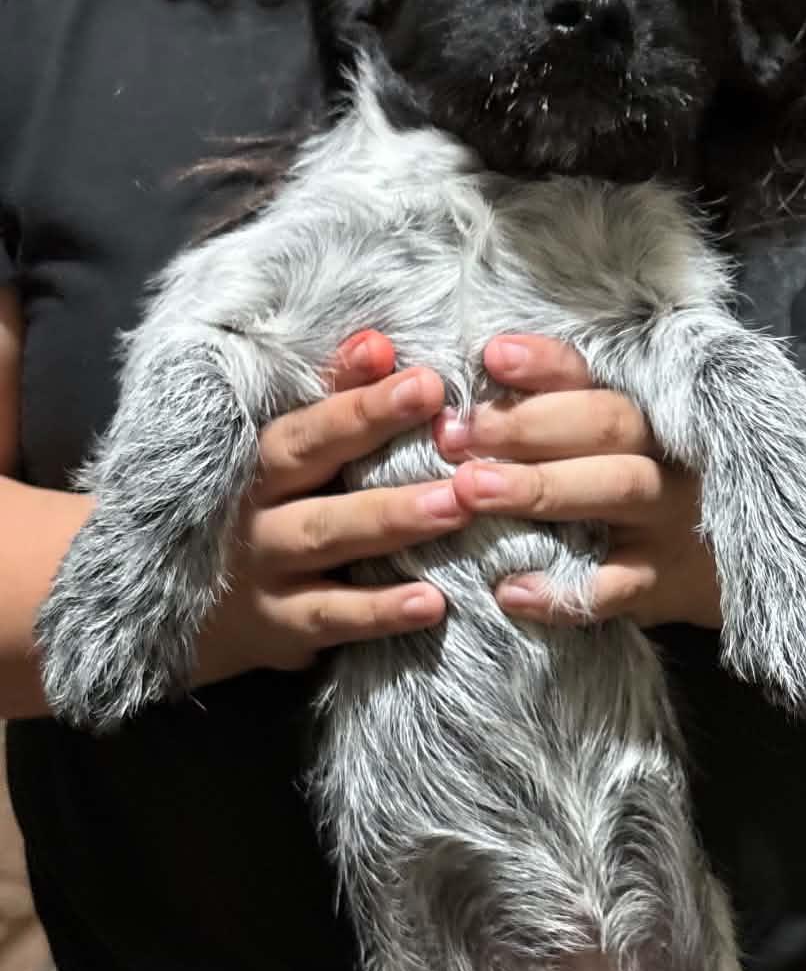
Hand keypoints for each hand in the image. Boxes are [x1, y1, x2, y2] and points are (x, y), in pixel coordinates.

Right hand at [194, 333, 463, 685]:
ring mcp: (264, 569)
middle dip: (371, 428)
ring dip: (392, 519)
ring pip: (326, 535)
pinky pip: (334, 616)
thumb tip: (377, 343)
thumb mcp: (277, 464)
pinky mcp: (281, 628)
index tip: (418, 375)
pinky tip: (433, 602)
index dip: (356, 394)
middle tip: (441, 411)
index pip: (305, 418)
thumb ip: (329, 404)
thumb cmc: (254, 521)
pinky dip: (380, 611)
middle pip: (308, 460)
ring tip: (456, 505)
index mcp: (254, 461)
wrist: (184, 618)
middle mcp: (252, 507)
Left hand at [435, 336, 720, 629]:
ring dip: (540, 487)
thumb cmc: (649, 495)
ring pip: (616, 490)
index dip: (547, 364)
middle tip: (457, 434)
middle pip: (606, 426)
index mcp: (647, 416)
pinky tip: (510, 590)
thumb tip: (470, 400)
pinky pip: (614, 588)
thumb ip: (562, 419)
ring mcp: (667, 521)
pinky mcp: (662, 584)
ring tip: (470, 489)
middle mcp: (663, 458)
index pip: (597, 377)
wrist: (731, 569)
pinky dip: (562, 592)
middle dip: (527, 425)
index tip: (493, 355)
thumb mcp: (623, 449)